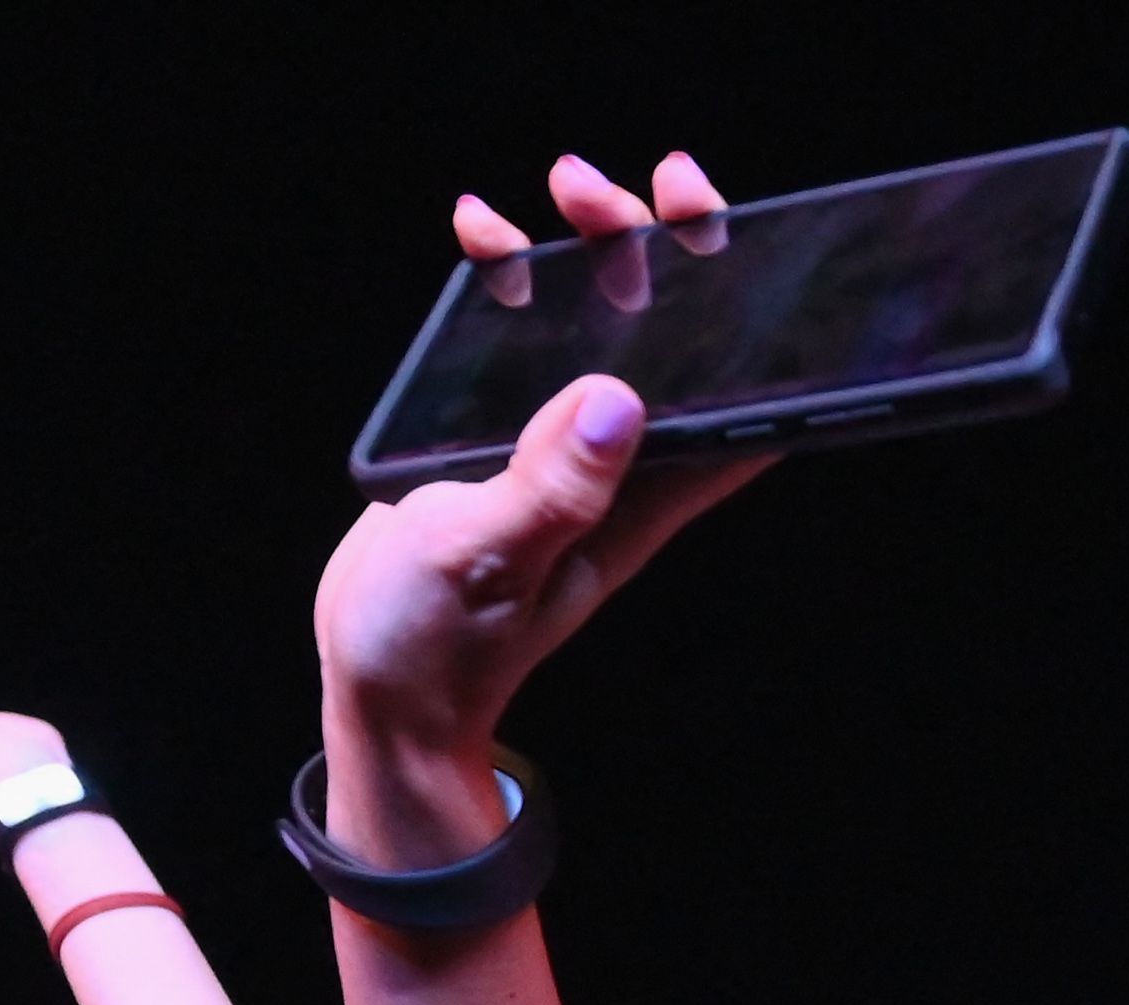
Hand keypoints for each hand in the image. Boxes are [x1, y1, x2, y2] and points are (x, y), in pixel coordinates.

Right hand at [313, 152, 773, 828]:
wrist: (382, 688)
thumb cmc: (439, 645)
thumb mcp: (489, 559)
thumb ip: (551, 486)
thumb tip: (618, 402)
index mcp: (637, 498)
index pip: (734, 404)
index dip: (746, 315)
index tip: (720, 234)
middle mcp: (614, 464)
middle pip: (668, 337)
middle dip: (655, 249)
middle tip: (606, 194)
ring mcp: (560, 446)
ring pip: (598, 326)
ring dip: (586, 251)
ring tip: (554, 193)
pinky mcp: (504, 435)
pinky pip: (522, 342)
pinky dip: (509, 281)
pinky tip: (481, 238)